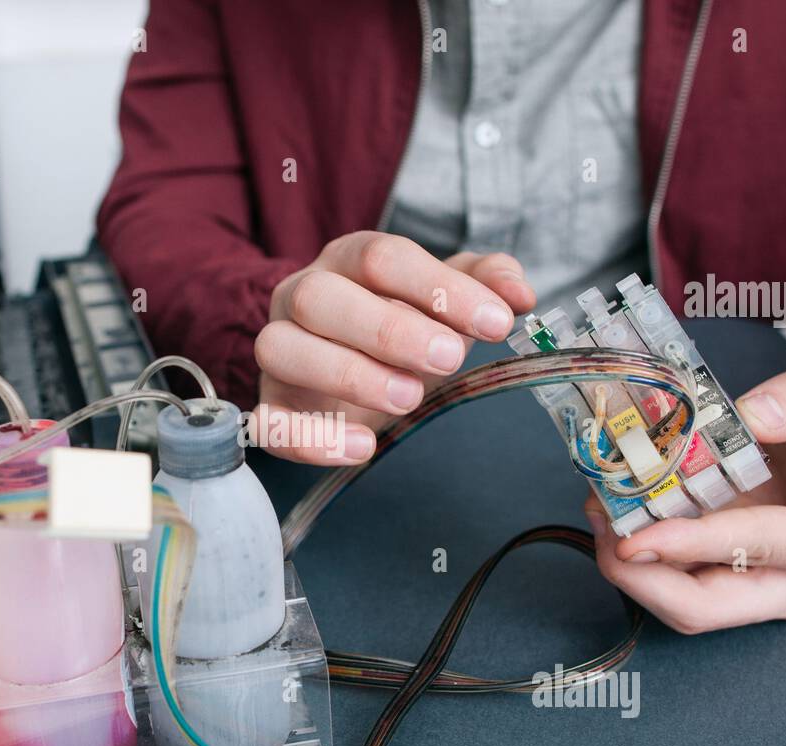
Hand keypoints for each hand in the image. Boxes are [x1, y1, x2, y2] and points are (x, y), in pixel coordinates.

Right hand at [252, 231, 535, 464]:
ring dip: (348, 373)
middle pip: (321, 297)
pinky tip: (362, 447)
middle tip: (450, 357)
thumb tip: (518, 293)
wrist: (350, 372)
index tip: (495, 322)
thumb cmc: (399, 326)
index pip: (381, 257)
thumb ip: (481, 285)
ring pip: (282, 350)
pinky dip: (311, 437)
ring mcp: (280, 351)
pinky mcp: (272, 406)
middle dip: (388, 328)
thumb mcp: (443, 300)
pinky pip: (268, 421)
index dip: (438, 287)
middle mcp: (301, 297)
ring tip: (409, 398)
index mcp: (347, 261)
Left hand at [586, 337, 785, 633]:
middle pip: (708, 607)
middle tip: (600, 528)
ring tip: (600, 511)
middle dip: (641, 578)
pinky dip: (639, 557)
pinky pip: (677, 582)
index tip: (634, 538)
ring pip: (682, 605)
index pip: (757, 551)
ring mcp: (765, 587)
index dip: (690, 546)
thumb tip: (754, 417)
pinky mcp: (733, 578)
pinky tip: (615, 513)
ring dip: (630, 569)